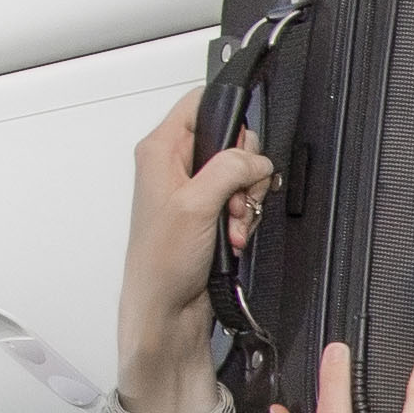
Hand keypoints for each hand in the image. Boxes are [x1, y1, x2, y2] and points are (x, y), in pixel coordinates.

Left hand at [115, 96, 277, 412]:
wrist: (165, 310)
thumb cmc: (160, 264)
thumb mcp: (195, 204)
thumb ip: (228, 168)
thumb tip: (254, 157)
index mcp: (159, 151)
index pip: (199, 102)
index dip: (228, 114)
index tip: (241, 140)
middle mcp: (174, 166)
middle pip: (231, 140)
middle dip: (244, 170)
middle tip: (233, 196)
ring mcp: (193, 191)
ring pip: (241, 172)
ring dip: (246, 199)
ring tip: (231, 223)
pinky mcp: (208, 213)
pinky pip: (241, 199)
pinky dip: (245, 217)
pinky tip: (233, 235)